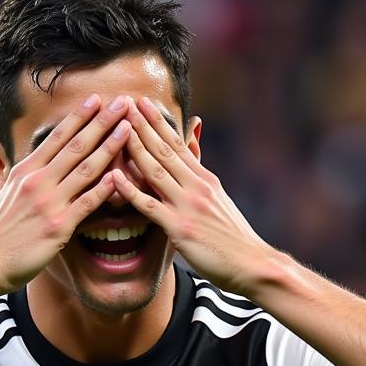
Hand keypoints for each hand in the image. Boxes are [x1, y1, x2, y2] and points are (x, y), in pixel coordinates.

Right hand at [0, 94, 131, 295]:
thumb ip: (1, 165)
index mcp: (24, 170)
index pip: (57, 137)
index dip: (79, 116)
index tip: (96, 99)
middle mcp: (37, 181)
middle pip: (76, 145)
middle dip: (102, 121)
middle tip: (122, 102)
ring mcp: (49, 203)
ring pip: (86, 169)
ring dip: (110, 146)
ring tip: (129, 129)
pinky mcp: (58, 227)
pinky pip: (87, 203)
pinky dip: (105, 188)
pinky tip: (121, 174)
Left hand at [113, 96, 270, 297]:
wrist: (251, 263)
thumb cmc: (231, 234)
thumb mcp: (217, 195)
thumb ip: (199, 165)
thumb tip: (194, 131)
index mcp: (204, 178)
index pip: (177, 143)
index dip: (157, 122)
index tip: (140, 103)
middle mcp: (196, 186)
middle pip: (164, 150)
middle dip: (142, 126)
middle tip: (122, 103)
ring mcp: (188, 206)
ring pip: (156, 172)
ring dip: (134, 149)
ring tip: (116, 130)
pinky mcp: (180, 228)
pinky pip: (150, 207)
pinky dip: (131, 191)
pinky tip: (114, 178)